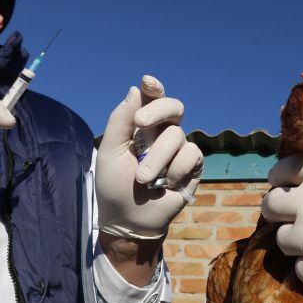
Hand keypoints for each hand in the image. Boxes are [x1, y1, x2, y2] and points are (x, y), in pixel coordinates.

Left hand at [96, 75, 201, 238]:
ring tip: (142, 179)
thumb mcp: (109, 153)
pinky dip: (176, 170)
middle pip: (174, 107)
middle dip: (158, 110)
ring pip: (177, 136)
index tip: (147, 82)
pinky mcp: (193, 166)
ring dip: (156, 159)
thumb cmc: (115, 186)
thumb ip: (120, 122)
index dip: (154, 88)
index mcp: (142, 126)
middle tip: (139, 124)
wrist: (129, 220)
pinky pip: (191, 154)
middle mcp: (163, 134)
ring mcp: (179, 150)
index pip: (152, 99)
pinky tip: (166, 184)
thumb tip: (134, 90)